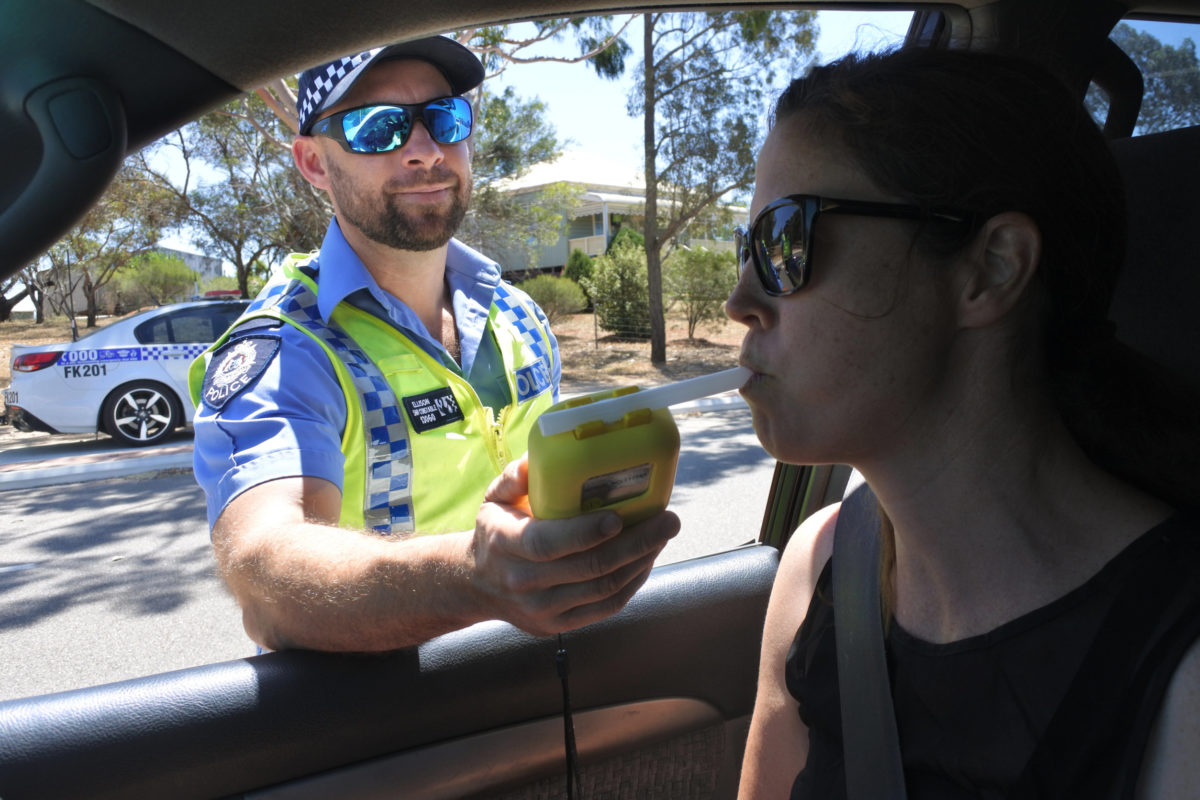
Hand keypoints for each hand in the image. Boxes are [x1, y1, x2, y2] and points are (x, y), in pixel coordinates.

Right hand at [471, 455, 679, 634]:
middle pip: (589, 567)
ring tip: (663, 536)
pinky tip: (646, 560)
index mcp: (506, 544)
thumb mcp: (494, 499)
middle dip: (636, 543)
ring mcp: (543, 608)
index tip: (619, 517)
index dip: (587, 533)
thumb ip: (513, 477)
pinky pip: (606, 606)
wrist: (477, 584)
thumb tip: (537, 458)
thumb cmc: (495, 532)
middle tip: (667, 520)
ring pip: (603, 588)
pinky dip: (632, 583)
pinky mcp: (559, 625)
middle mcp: (524, 581)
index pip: (549, 543)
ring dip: (640, 561)